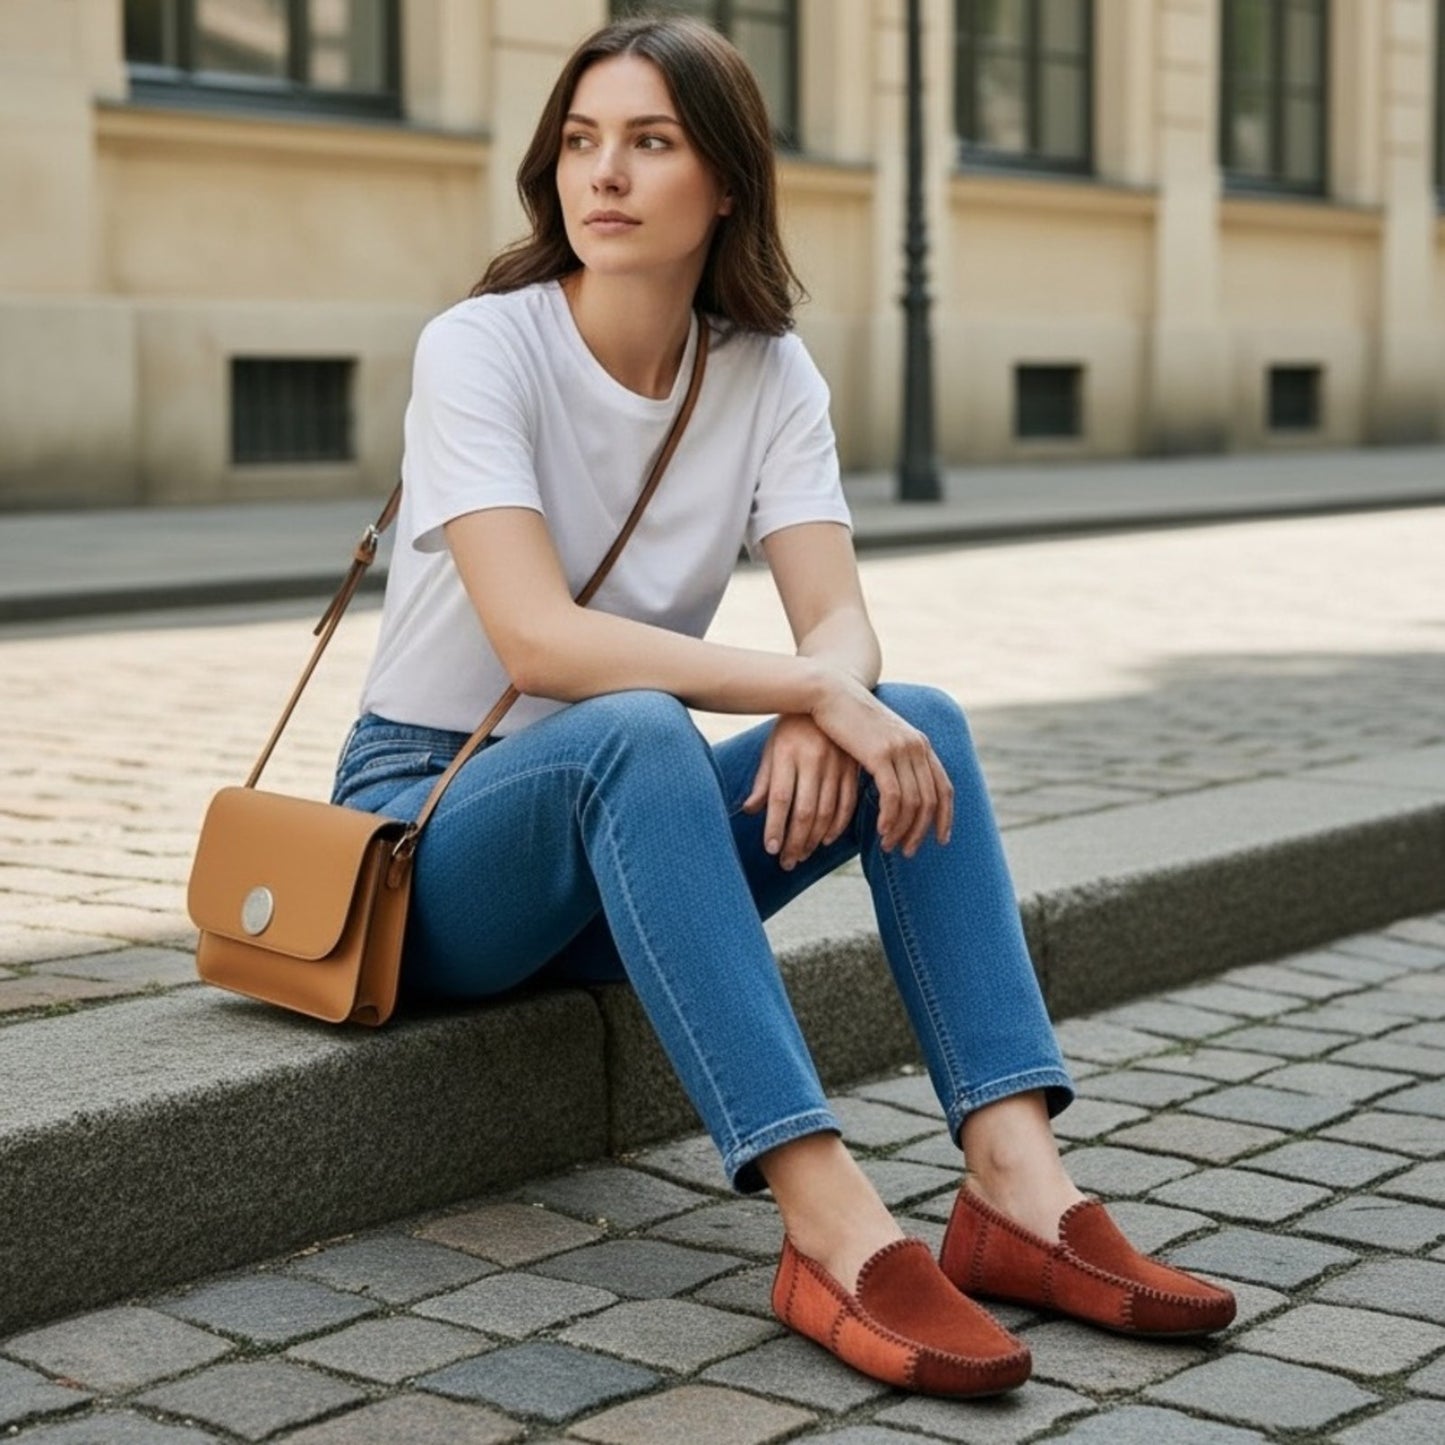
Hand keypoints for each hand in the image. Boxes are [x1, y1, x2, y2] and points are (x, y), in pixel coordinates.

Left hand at [742, 714, 859, 870]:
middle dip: (795, 841)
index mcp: (788, 752)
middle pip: (805, 810)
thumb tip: (750, 811)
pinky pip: (848, 803)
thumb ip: (764, 780)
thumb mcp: (772, 748)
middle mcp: (813, 758)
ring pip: (827, 811)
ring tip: (802, 856)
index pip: (780, 798)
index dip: (776, 827)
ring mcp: (836, 763)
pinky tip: (825, 840)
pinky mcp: (853, 767)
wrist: (827, 697)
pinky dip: (838, 826)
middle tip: (787, 863)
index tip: (771, 849)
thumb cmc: (790, 728)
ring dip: (814, 839)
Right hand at [808, 674, 953, 857]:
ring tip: (889, 845)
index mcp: (921, 744)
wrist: (831, 692)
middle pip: (930, 801)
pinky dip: (889, 818)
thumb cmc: (849, 719)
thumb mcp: (879, 739)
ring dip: (902, 829)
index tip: (940, 840)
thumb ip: (893, 760)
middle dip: (921, 831)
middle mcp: (917, 747)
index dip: (945, 817)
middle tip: (907, 851)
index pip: (944, 788)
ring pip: (912, 802)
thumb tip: (897, 787)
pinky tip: (880, 830)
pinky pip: (893, 796)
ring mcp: (900, 749)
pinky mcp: (880, 754)